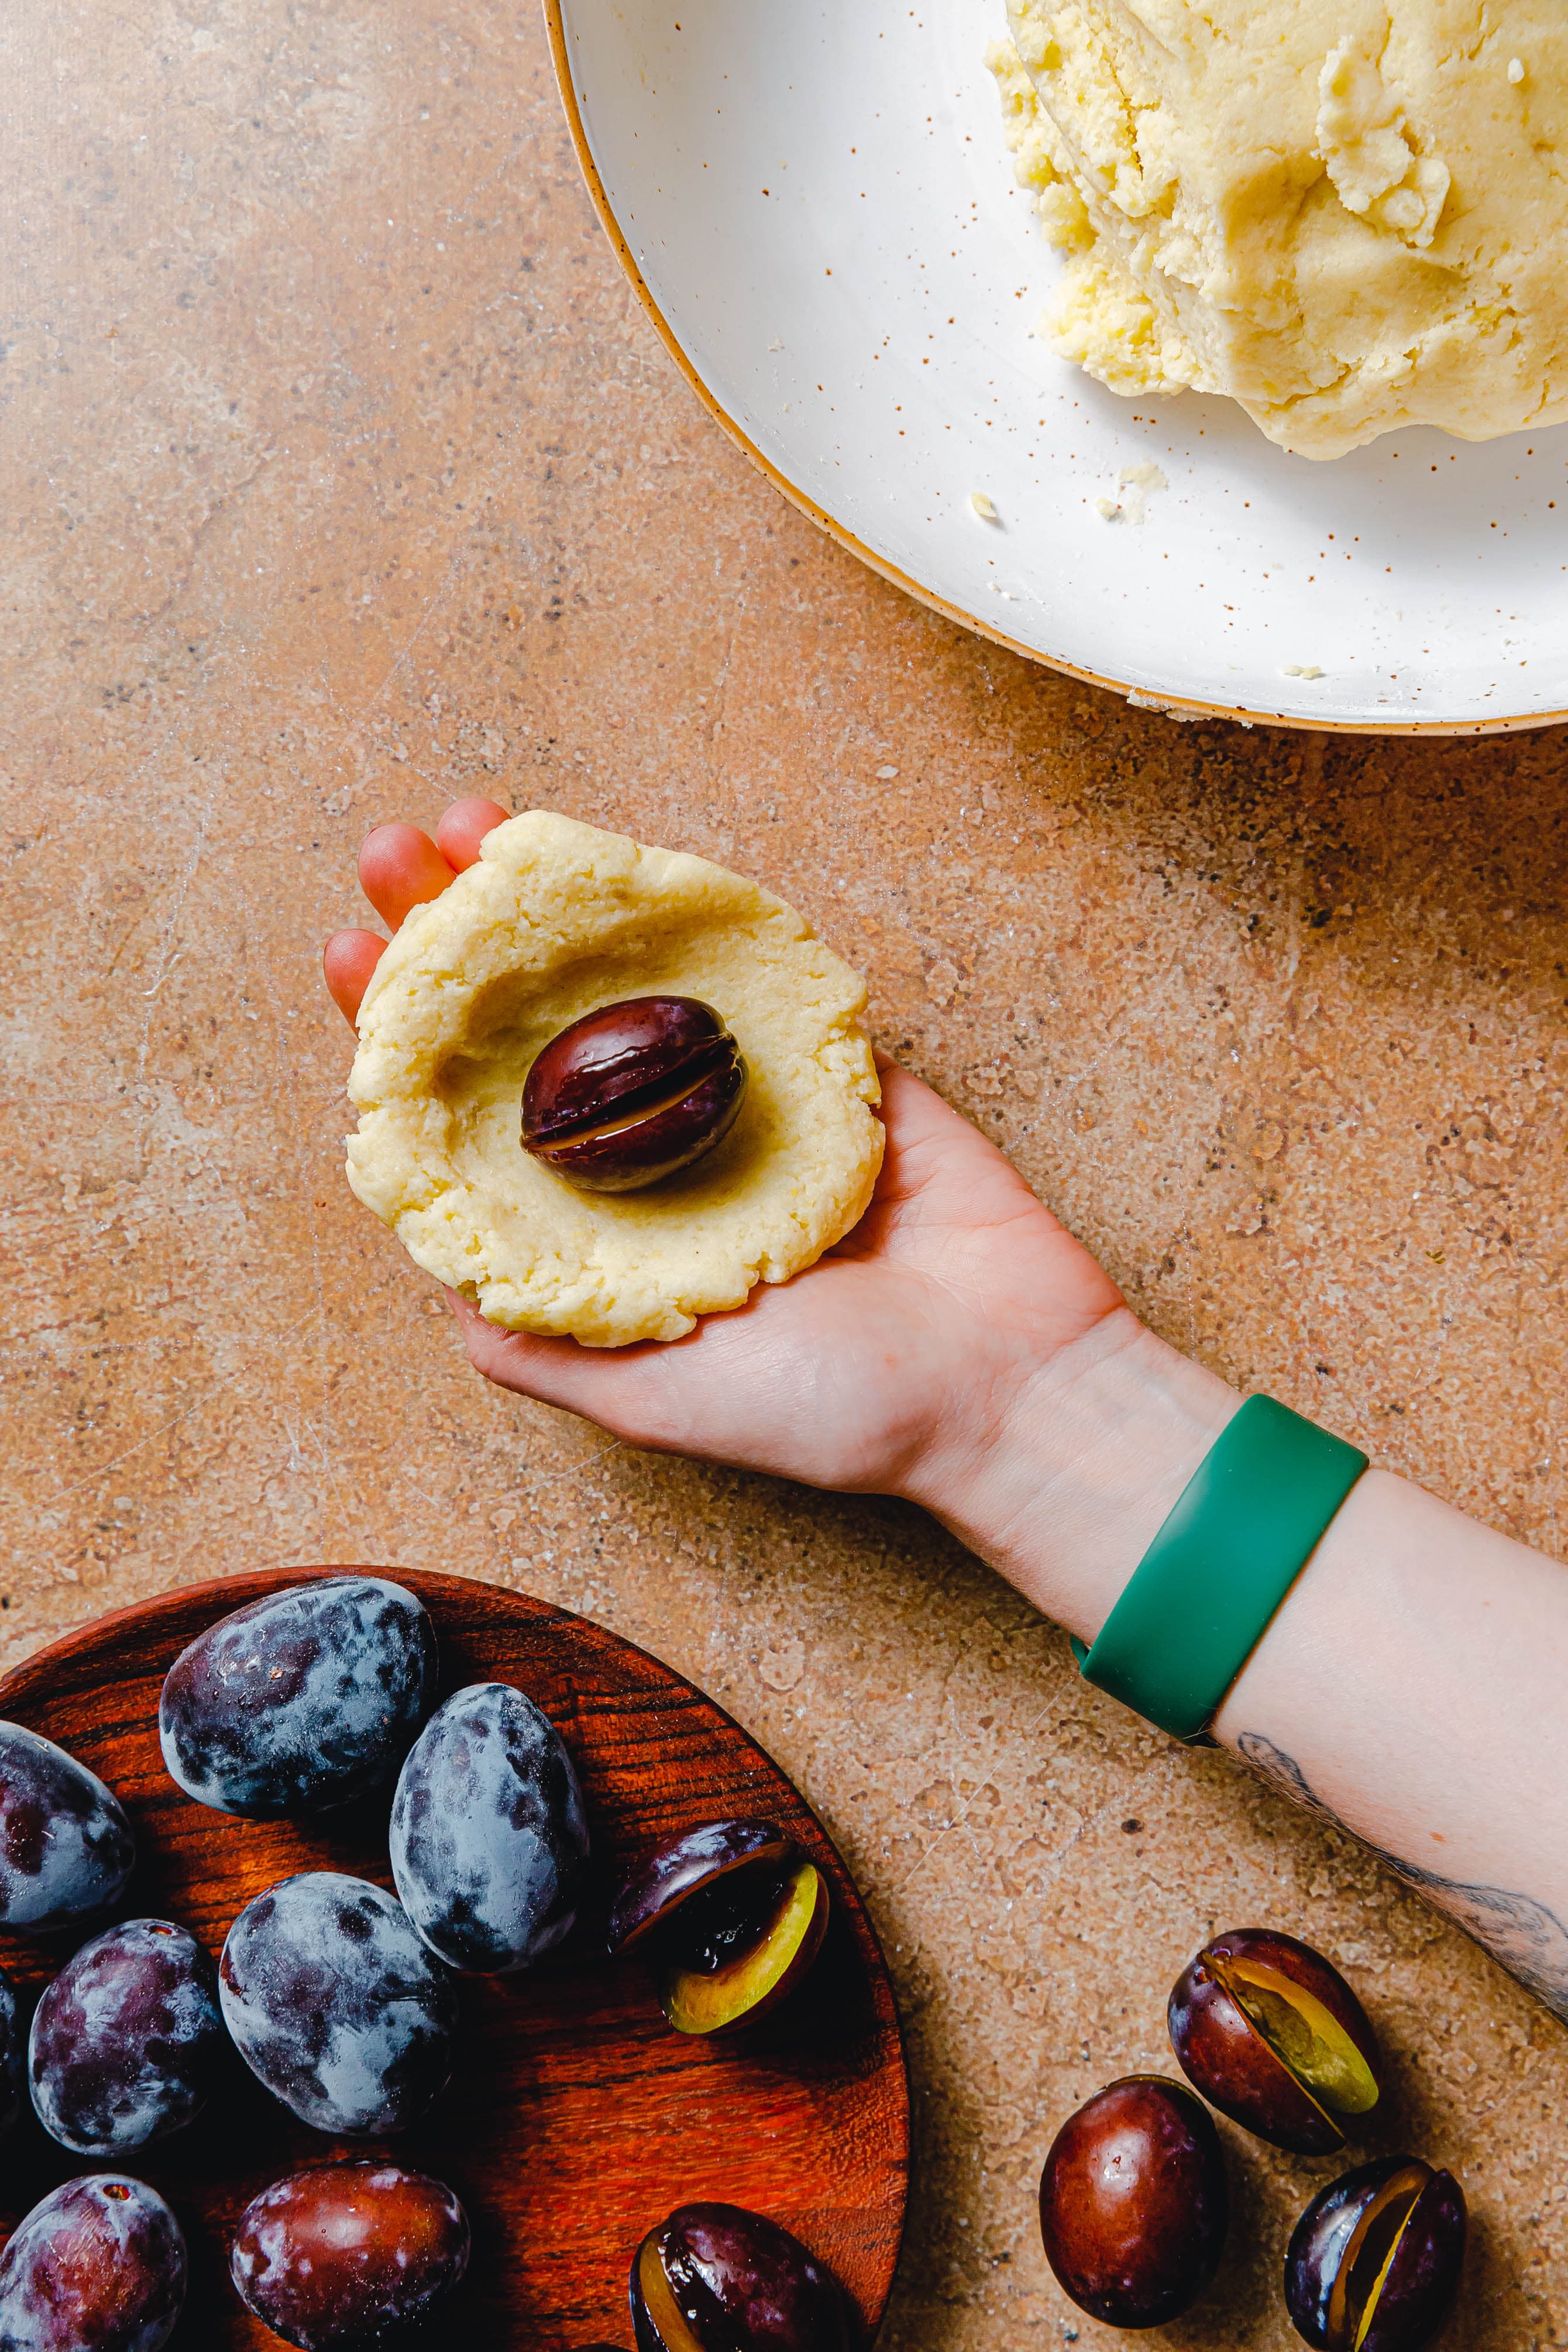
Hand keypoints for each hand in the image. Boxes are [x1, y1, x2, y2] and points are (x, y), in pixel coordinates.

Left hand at [324, 800, 1124, 1513]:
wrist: (1011, 1379)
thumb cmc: (838, 1411)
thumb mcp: (664, 1401)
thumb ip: (552, 1354)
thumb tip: (443, 1299)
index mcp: (603, 1235)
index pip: (474, 1122)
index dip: (403, 1041)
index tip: (351, 958)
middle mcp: (656, 1157)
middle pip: (530, 1029)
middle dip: (455, 940)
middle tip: (394, 854)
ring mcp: (740, 1097)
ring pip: (626, 979)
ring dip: (549, 899)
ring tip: (476, 824)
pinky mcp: (826, 1055)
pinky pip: (747, 967)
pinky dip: (686, 909)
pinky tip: (619, 858)